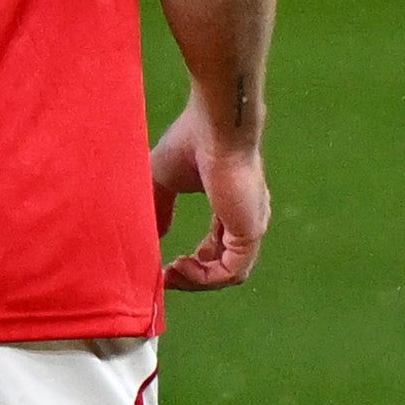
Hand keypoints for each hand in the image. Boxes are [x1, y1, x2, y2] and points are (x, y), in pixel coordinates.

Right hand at [153, 100, 267, 290]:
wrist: (216, 124)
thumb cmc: (191, 141)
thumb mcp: (163, 179)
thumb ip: (159, 207)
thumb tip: (154, 235)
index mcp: (232, 204)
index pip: (219, 246)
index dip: (194, 262)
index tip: (166, 265)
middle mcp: (245, 218)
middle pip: (224, 264)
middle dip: (194, 276)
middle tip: (166, 274)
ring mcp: (251, 226)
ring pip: (228, 274)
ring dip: (197, 280)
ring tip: (170, 273)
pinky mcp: (250, 231)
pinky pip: (230, 272)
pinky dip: (204, 277)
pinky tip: (180, 267)